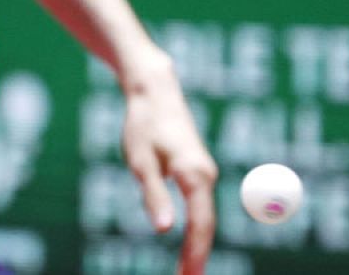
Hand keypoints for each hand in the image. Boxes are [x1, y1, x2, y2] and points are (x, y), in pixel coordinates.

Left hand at [119, 54, 217, 274]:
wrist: (155, 92)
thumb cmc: (144, 125)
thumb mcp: (141, 162)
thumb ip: (154, 195)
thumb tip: (165, 230)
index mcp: (195, 175)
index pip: (200, 225)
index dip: (195, 253)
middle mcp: (206, 176)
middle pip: (206, 225)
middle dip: (198, 256)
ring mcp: (204, 173)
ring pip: (205, 217)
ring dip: (197, 245)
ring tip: (187, 271)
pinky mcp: (197, 170)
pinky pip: (201, 207)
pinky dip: (197, 229)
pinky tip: (188, 244)